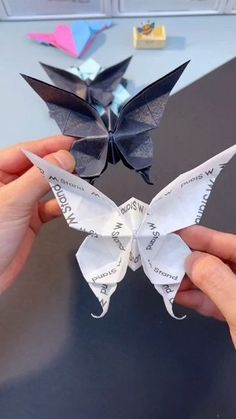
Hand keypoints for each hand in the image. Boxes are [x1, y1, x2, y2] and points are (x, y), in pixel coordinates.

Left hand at [0, 135, 74, 293]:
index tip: (72, 142)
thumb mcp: (13, 201)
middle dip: (59, 165)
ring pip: (46, 187)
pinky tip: (73, 205)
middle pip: (37, 168)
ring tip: (82, 181)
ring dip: (63, 185)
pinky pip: (50, 208)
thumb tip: (64, 157)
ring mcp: (20, 203)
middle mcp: (8, 185)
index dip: (49, 145)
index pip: (24, 152)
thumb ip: (39, 177)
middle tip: (82, 162)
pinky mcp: (30, 221)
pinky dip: (62, 206)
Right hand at [176, 225, 235, 347]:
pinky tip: (178, 295)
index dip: (202, 237)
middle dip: (192, 260)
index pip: (231, 243)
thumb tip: (192, 259)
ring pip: (217, 281)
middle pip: (222, 260)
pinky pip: (218, 300)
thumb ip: (217, 281)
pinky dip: (199, 298)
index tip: (175, 234)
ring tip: (165, 278)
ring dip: (191, 280)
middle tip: (164, 257)